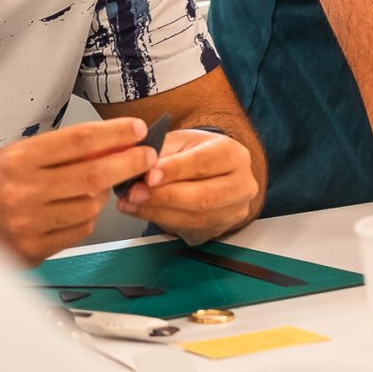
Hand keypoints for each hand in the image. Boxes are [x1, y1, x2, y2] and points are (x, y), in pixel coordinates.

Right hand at [0, 118, 149, 263]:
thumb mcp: (21, 152)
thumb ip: (65, 150)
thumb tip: (116, 142)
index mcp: (17, 161)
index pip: (78, 141)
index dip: (114, 134)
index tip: (137, 129)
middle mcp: (22, 193)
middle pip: (93, 176)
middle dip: (128, 163)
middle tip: (147, 155)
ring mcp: (28, 226)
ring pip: (91, 207)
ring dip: (103, 194)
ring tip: (96, 185)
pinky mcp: (33, 250)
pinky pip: (79, 231)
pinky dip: (87, 217)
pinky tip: (77, 208)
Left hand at [116, 126, 259, 241]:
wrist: (213, 172)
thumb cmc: (195, 153)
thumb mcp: (180, 142)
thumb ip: (162, 152)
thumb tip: (141, 166)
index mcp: (233, 154)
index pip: (204, 162)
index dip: (176, 170)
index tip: (149, 175)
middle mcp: (241, 184)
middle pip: (203, 196)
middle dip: (164, 196)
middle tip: (134, 192)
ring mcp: (234, 210)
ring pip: (194, 217)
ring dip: (157, 212)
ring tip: (131, 203)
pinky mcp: (219, 228)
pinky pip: (188, 229)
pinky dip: (160, 221)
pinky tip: (141, 211)